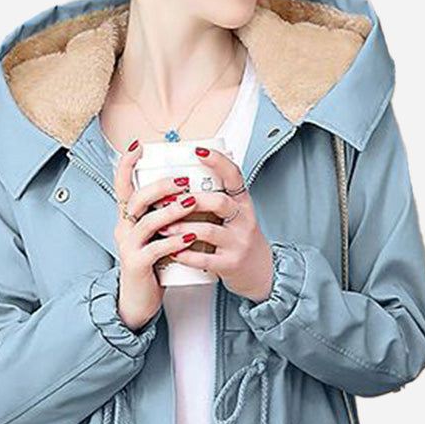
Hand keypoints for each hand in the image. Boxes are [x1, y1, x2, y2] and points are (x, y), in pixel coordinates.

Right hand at [113, 142, 215, 329]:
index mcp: (127, 218)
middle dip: (160, 186)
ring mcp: (128, 247)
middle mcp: (123, 229)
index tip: (137, 146)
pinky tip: (190, 237)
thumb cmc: (152, 265)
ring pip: (146, 222)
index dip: (126, 165)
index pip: (121, 186)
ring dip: (171, 211)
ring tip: (191, 202)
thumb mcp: (155, 235)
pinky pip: (155, 249)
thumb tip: (188, 192)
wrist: (139, 300)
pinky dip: (174, 241)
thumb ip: (164, 216)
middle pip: (136, 199)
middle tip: (183, 181)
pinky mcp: (136, 265)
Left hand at [153, 145, 273, 302]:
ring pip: (208, 230)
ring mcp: (238, 243)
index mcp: (243, 204)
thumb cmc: (239, 240)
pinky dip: (185, 254)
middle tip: (167, 201)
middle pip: (219, 202)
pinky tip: (173, 251)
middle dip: (190, 200)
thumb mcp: (235, 216)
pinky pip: (205, 258)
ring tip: (163, 227)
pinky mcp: (231, 264)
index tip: (198, 150)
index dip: (217, 161)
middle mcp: (244, 221)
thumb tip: (180, 182)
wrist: (261, 273)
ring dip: (181, 227)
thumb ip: (215, 201)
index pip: (234, 176)